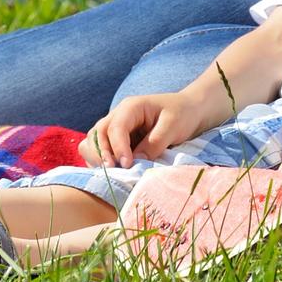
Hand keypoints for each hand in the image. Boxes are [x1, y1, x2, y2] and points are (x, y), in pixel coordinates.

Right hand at [82, 89, 204, 165]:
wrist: (188, 111)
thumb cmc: (181, 114)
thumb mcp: (172, 126)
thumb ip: (154, 143)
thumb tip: (135, 161)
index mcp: (131, 108)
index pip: (115, 128)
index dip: (118, 148)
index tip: (127, 165)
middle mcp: (118, 116)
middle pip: (97, 134)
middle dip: (103, 154)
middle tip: (116, 172)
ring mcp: (115, 128)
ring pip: (92, 142)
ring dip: (98, 158)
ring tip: (113, 173)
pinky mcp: (116, 141)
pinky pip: (99, 151)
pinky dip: (101, 162)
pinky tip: (114, 172)